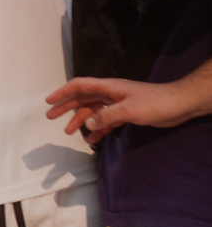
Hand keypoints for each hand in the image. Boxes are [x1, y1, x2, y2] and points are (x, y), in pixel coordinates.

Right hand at [46, 75, 202, 139]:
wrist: (177, 105)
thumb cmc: (153, 102)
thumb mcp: (128, 109)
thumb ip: (106, 117)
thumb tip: (87, 124)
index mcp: (108, 87)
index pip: (79, 86)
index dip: (63, 92)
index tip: (49, 101)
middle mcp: (109, 94)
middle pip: (83, 98)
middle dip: (66, 107)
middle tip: (50, 117)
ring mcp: (117, 104)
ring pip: (93, 111)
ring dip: (81, 121)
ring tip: (69, 132)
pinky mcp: (126, 114)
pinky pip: (106, 122)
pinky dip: (98, 130)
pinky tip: (92, 140)